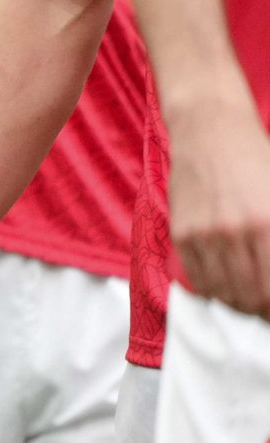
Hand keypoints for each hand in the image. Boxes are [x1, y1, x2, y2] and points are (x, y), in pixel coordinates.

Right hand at [169, 99, 269, 319]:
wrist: (210, 131)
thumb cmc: (256, 162)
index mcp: (267, 224)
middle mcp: (235, 232)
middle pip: (252, 298)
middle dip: (263, 311)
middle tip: (266, 309)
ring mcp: (204, 233)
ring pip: (224, 294)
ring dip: (240, 304)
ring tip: (248, 299)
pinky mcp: (181, 232)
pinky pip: (197, 280)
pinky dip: (214, 292)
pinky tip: (226, 285)